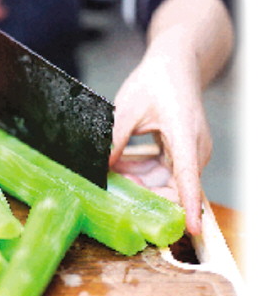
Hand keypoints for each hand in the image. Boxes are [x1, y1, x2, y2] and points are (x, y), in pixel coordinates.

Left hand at [109, 35, 211, 234]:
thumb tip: (102, 166)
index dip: (188, 206)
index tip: (190, 230)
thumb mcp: (127, 108)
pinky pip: (161, 170)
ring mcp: (189, 151)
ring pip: (165, 180)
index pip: (189, 179)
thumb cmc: (156, 81)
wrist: (175, 65)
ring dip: (139, 180)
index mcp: (186, 136)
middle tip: (115, 186)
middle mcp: (194, 149)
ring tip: (112, 172)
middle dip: (145, 192)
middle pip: (174, 186)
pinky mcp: (181, 151)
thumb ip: (115, 138)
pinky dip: (141, 170)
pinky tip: (119, 163)